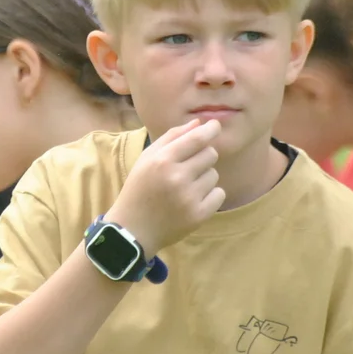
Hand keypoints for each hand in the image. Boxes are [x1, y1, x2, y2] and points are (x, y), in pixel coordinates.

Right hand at [105, 119, 223, 255]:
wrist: (133, 229)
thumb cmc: (139, 188)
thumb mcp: (147, 158)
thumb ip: (172, 137)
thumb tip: (198, 124)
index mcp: (162, 160)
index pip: (196, 138)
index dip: (210, 130)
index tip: (215, 126)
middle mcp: (176, 177)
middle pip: (210, 154)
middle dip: (202, 157)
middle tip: (187, 168)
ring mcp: (188, 197)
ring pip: (214, 175)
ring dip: (204, 178)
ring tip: (185, 187)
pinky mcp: (198, 215)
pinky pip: (219, 194)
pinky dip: (210, 195)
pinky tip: (193, 200)